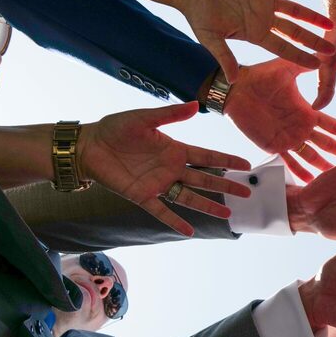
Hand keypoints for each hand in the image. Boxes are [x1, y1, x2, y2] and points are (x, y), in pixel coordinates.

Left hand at [78, 102, 251, 235]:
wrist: (89, 146)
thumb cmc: (115, 129)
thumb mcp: (143, 118)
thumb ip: (169, 114)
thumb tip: (195, 104)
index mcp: (174, 149)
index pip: (207, 156)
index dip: (227, 160)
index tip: (246, 165)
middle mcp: (171, 169)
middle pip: (205, 179)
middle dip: (226, 185)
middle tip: (246, 192)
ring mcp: (158, 184)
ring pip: (190, 197)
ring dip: (208, 206)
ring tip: (228, 215)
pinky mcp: (142, 196)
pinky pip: (162, 211)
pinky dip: (175, 221)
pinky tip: (189, 232)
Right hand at [173, 0, 333, 76]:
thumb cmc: (198, 14)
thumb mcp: (210, 38)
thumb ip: (224, 57)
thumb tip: (232, 81)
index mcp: (255, 34)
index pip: (283, 48)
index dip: (300, 56)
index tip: (317, 65)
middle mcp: (264, 18)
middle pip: (295, 32)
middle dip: (313, 41)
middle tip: (333, 50)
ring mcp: (265, 0)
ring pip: (295, 10)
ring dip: (312, 16)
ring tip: (330, 23)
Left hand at [222, 59, 335, 180]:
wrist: (235, 89)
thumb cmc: (259, 76)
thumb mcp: (285, 68)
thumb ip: (305, 64)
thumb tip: (325, 51)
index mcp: (306, 111)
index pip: (332, 125)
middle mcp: (301, 127)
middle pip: (326, 144)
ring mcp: (288, 138)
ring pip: (311, 155)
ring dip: (323, 166)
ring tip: (335, 177)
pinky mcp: (274, 146)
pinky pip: (289, 161)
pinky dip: (299, 172)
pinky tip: (309, 182)